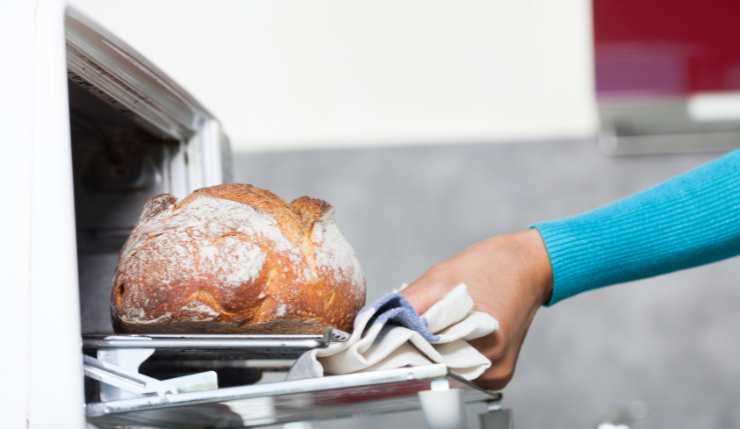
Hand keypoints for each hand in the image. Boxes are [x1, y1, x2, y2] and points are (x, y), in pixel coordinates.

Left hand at [401, 229, 551, 389]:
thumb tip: (376, 324)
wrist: (529, 265)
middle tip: (414, 320)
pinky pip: (458, 366)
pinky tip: (452, 328)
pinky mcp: (495, 371)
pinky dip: (446, 349)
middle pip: (436, 369)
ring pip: (445, 368)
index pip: (428, 365)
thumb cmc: (492, 266)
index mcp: (486, 348)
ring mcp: (495, 374)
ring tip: (439, 319)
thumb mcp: (442, 277)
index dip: (403, 351)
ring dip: (431, 348)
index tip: (388, 337)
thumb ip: (408, 305)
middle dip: (416, 347)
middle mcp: (493, 369)